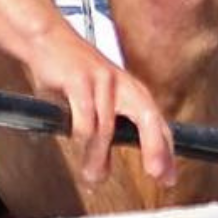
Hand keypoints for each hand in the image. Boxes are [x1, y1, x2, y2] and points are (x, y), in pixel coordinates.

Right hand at [23, 19, 175, 189]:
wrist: (48, 39)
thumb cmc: (71, 75)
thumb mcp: (95, 104)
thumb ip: (104, 135)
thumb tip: (101, 174)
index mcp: (132, 92)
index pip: (156, 123)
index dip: (165, 151)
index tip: (169, 177)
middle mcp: (123, 85)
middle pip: (148, 118)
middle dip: (155, 147)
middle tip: (157, 174)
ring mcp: (103, 80)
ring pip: (107, 127)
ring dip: (99, 156)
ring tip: (93, 177)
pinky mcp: (80, 78)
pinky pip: (85, 116)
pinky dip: (80, 135)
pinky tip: (77, 144)